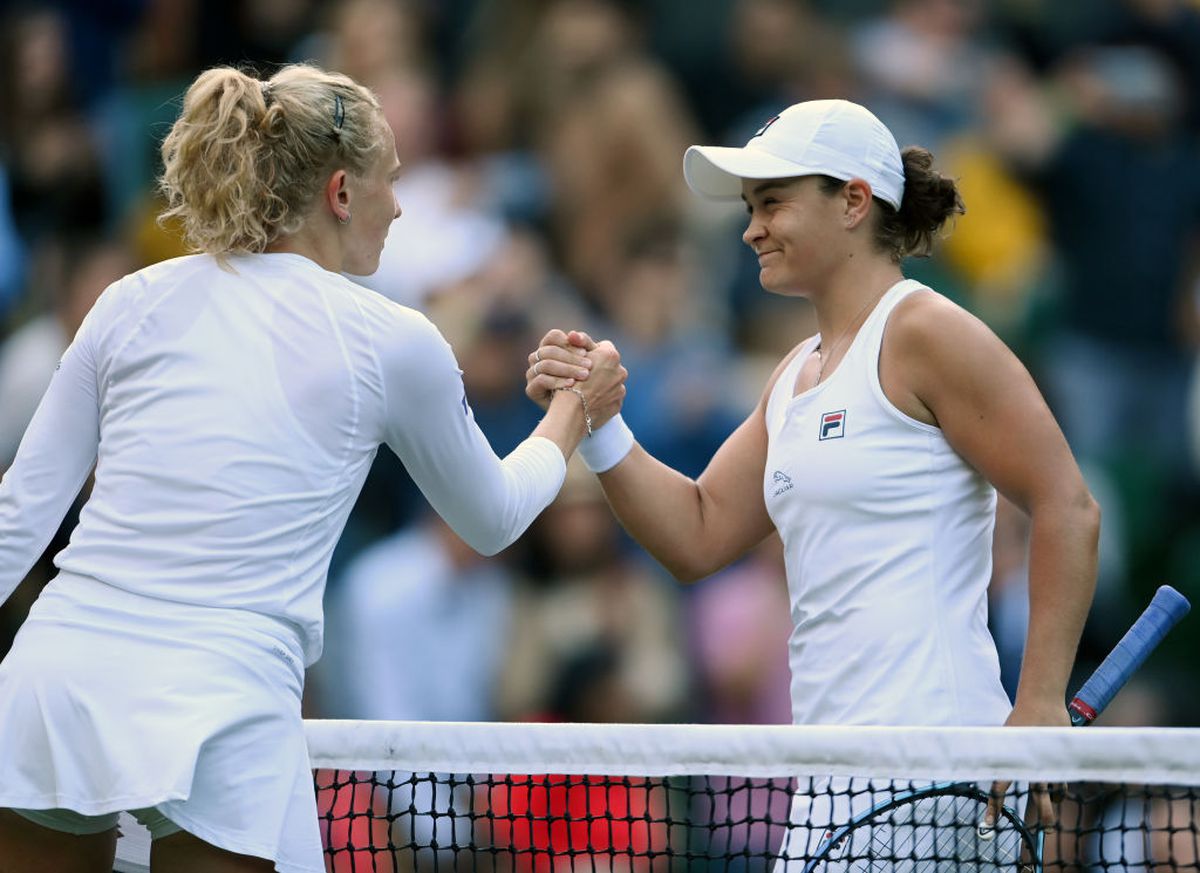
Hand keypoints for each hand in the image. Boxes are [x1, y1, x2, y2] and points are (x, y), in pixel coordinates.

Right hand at [524, 329, 598, 410]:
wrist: (577, 413)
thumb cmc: (585, 385)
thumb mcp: (588, 364)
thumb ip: (585, 347)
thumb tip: (574, 333)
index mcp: (549, 349)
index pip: (553, 336)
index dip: (568, 342)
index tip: (585, 352)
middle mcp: (537, 360)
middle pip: (550, 350)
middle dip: (572, 358)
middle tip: (590, 365)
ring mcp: (532, 374)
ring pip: (546, 364)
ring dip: (567, 368)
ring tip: (584, 376)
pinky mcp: (531, 389)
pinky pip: (541, 380)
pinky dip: (558, 381)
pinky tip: (572, 385)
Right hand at [573, 338, 625, 429]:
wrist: (571, 412)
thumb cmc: (567, 381)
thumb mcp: (571, 357)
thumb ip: (579, 344)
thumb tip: (575, 334)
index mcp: (611, 356)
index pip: (603, 347)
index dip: (591, 353)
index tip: (582, 359)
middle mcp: (620, 371)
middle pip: (609, 365)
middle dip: (599, 369)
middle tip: (583, 375)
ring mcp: (620, 389)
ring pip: (610, 382)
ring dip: (601, 384)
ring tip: (585, 390)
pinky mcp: (617, 404)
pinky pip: (611, 398)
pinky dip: (602, 398)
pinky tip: (589, 401)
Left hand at [986, 698, 1068, 836]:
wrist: (1041, 701)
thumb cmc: (1020, 719)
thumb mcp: (1005, 738)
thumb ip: (1001, 757)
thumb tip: (986, 768)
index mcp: (1013, 760)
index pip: (999, 788)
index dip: (994, 807)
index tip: (990, 823)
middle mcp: (1033, 766)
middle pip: (1040, 801)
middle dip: (1044, 819)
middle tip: (1044, 830)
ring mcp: (1051, 764)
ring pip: (1055, 793)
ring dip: (1053, 802)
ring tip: (1051, 808)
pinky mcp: (1063, 761)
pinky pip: (1062, 782)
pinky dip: (1060, 788)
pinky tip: (1057, 791)